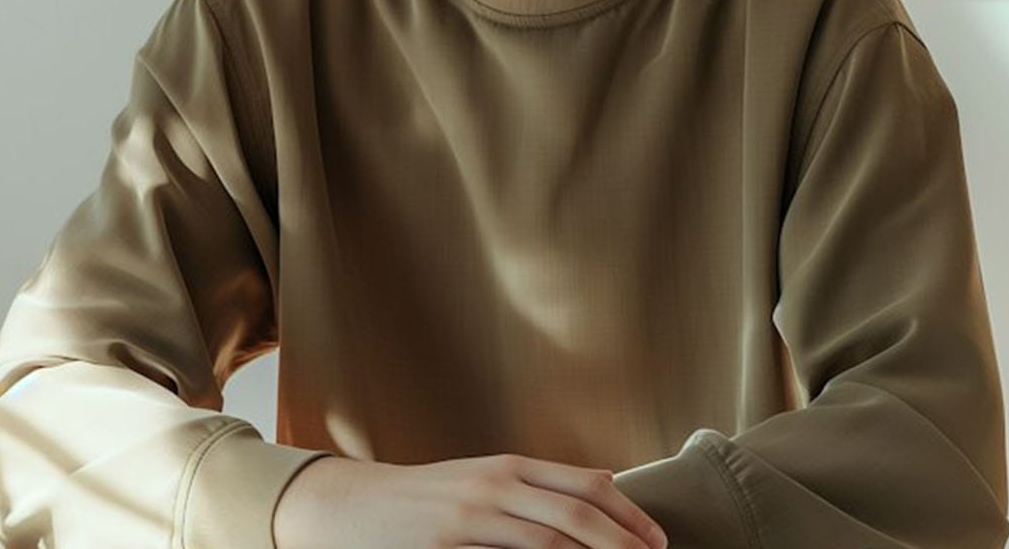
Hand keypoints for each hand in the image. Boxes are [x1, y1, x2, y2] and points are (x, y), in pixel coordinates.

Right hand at [273, 451, 668, 548]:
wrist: (352, 505)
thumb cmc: (426, 496)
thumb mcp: (484, 479)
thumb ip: (535, 488)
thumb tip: (602, 493)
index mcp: (510, 466)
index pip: (586, 484)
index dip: (629, 513)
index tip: (656, 539)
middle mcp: (495, 486)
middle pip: (575, 514)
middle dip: (621, 543)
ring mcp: (469, 520)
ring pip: (547, 543)